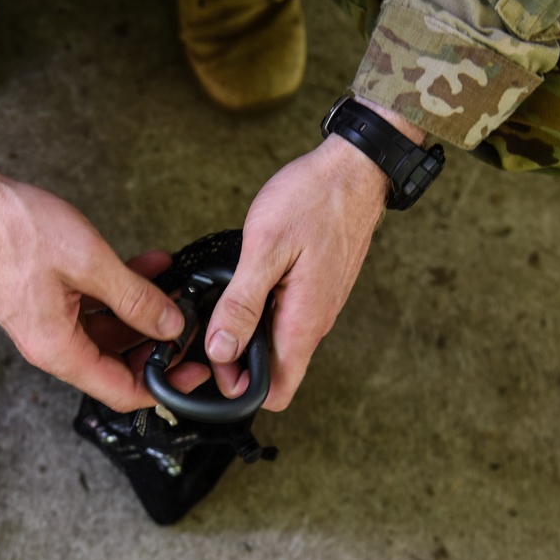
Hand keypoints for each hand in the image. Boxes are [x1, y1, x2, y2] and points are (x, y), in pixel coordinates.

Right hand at [0, 123, 196, 411]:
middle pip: (117, 362)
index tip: (195, 371)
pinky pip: (93, 306)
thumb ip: (136, 299)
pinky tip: (148, 265)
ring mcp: (47, 320)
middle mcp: (51, 343)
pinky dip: (120, 290)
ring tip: (175, 287)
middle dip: (158, 345)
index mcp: (58, 349)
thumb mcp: (89, 263)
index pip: (121, 392)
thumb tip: (172, 327)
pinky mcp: (46, 298)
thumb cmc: (13, 229)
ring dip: (143, 311)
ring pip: (109, 331)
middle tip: (192, 323)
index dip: (164, 386)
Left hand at [204, 107, 419, 409]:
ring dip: (246, 331)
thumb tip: (222, 349)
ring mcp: (317, 305)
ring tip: (219, 301)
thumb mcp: (265, 249)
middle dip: (236, 359)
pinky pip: (284, 315)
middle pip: (273, 369)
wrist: (354, 169)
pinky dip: (259, 309)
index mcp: (303, 321)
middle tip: (205, 326)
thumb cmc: (314, 200)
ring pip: (276, 341)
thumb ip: (242, 304)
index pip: (278, 391)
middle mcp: (314, 321)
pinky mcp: (315, 288)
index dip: (240, 388)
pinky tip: (242, 283)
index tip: (210, 364)